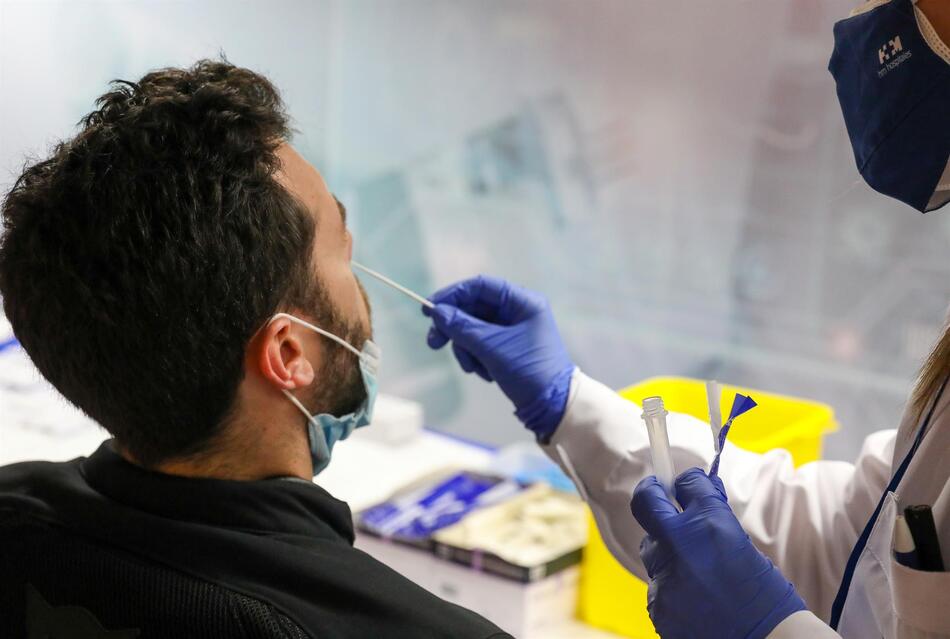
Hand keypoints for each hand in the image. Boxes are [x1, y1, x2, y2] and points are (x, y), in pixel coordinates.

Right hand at [422, 275, 573, 439]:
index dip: (452, 295)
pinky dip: (476, 357)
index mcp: (523, 302)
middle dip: (454, 328)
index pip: (480, 286)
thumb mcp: (491, 348)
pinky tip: (485, 373)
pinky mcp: (507, 348)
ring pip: (473, 328)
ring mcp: (513, 330)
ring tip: (472, 368)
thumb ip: (462, 327)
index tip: (428, 310)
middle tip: (434, 343)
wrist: (553, 406)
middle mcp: (519, 311)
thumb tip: (437, 312)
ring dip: (466, 348)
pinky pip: (481, 344)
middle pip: (473, 308)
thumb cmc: (528, 371)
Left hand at [630, 468, 804, 638]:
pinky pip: (656, 582)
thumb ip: (713, 517)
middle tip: (658, 494)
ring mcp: (665, 577)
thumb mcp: (743, 545)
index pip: (686, 483)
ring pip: (651, 548)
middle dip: (652, 496)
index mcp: (712, 525)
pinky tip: (692, 594)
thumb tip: (697, 490)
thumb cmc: (765, 596)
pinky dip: (670, 583)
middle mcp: (682, 546)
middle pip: (647, 505)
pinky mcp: (657, 605)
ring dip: (666, 550)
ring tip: (692, 566)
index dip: (684, 482)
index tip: (678, 484)